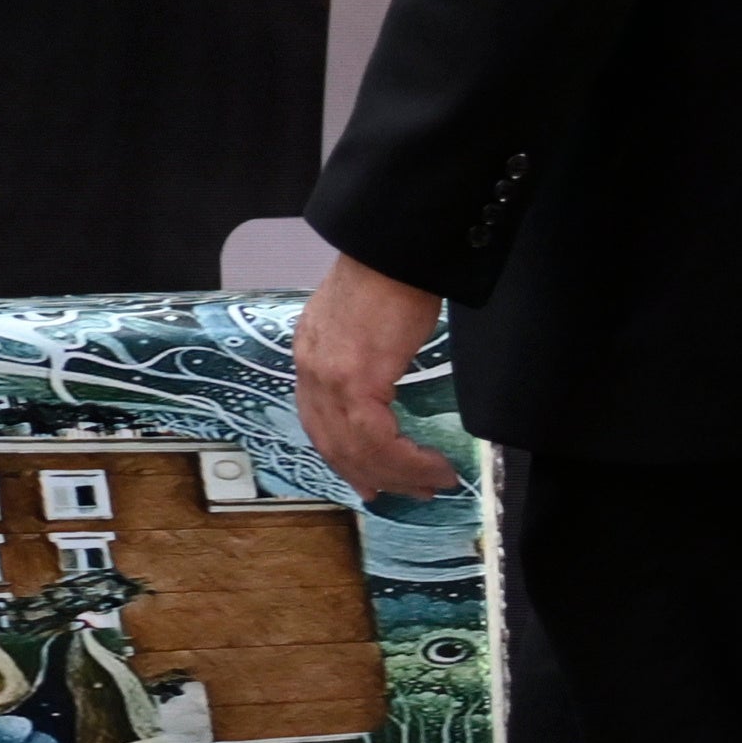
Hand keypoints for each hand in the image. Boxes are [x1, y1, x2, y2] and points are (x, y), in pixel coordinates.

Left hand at [290, 250, 456, 501]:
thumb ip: (363, 358)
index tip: (370, 478)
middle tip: (406, 492)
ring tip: (430, 483)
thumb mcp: (364, 325)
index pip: (319, 422)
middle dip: (372, 474)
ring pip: (355, 447)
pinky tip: (431, 465)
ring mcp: (328, 376)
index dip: (344, 456)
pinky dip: (405, 459)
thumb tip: (384, 386)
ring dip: (396, 473)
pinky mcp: (354, 379)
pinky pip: (375, 438)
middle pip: (334, 442)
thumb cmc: (389, 277)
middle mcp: (310, 369)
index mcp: (310, 356)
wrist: (393, 249)